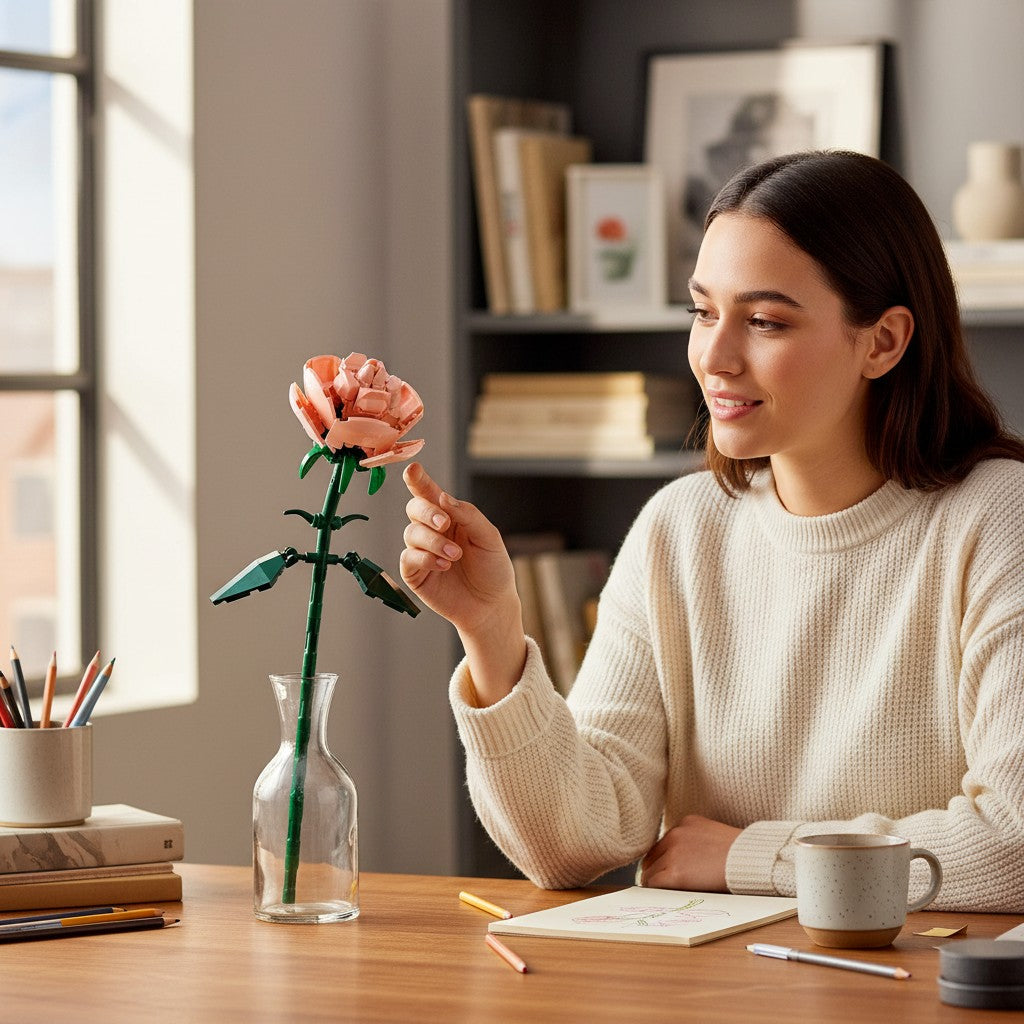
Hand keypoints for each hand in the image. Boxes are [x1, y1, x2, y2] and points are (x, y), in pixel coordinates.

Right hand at [401, 462, 525, 703]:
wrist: (492, 605)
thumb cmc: (493, 569)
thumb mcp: (489, 537)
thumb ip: (468, 515)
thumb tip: (444, 497)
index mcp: (450, 516)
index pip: (429, 492)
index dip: (418, 479)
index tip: (412, 469)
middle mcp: (432, 530)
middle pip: (415, 508)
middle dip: (428, 513)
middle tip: (445, 524)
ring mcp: (421, 551)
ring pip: (411, 533)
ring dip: (433, 541)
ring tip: (455, 556)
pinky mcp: (415, 573)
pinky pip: (409, 557)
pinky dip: (425, 558)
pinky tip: (444, 566)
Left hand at [640, 815, 741, 891]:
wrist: (751, 860)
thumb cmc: (741, 855)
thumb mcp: (715, 837)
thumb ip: (697, 844)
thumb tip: (688, 863)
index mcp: (686, 823)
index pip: (663, 844)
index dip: (663, 860)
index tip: (664, 871)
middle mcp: (675, 833)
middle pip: (653, 857)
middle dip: (657, 871)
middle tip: (660, 886)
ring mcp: (673, 852)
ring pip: (651, 871)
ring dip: (657, 883)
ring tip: (664, 894)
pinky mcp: (674, 872)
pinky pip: (653, 883)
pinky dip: (656, 890)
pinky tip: (664, 896)